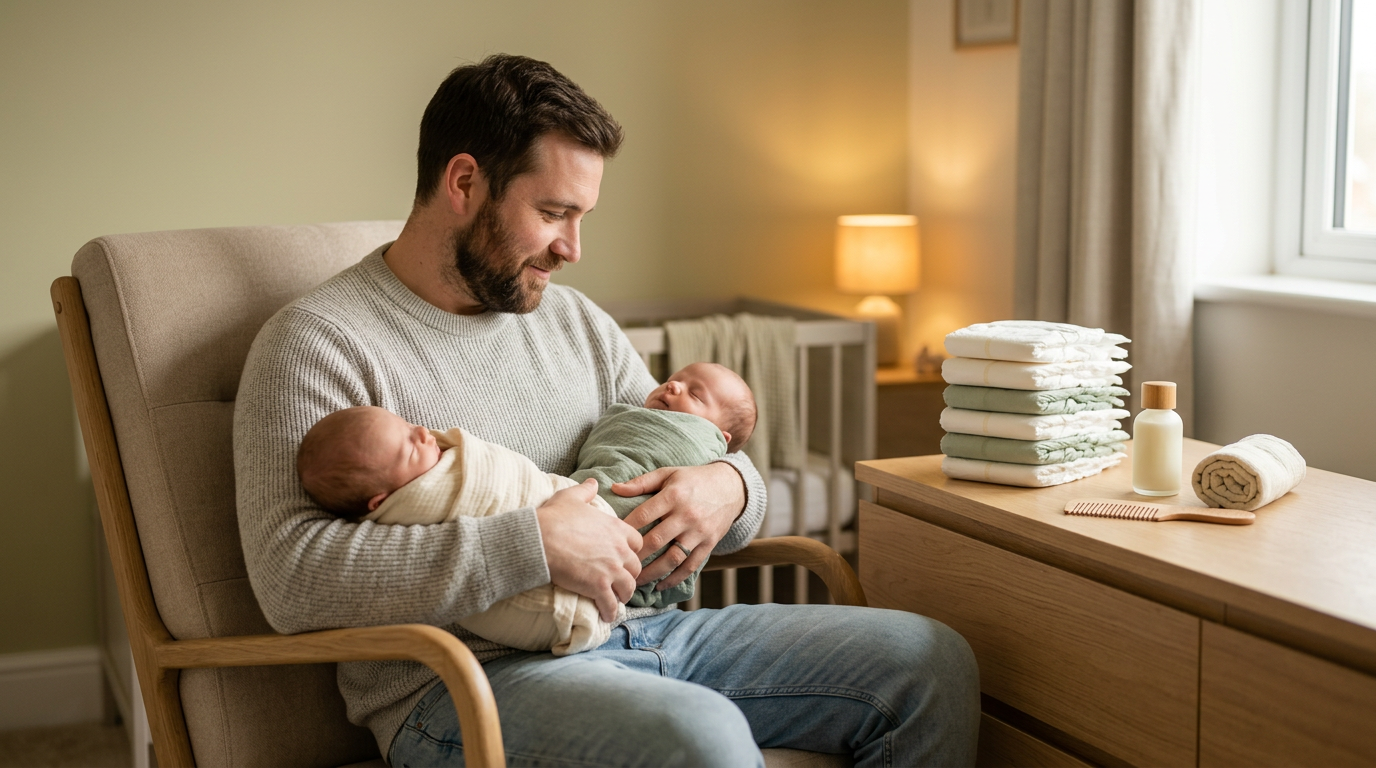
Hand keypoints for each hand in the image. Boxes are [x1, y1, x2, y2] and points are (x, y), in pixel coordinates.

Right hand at [537, 478, 642, 621]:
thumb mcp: (571, 497)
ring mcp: (610, 569)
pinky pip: (611, 605)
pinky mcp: (598, 587)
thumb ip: (585, 490)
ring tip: (614, 600)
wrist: (539, 539)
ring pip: (628, 588)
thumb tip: (593, 482)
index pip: (637, 543)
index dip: (631, 552)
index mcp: (616, 528)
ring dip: (622, 595)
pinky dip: (610, 612)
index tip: (622, 558)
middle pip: (636, 568)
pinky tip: (606, 616)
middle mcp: (619, 549)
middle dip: (629, 575)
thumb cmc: (553, 517)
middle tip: (619, 582)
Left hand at [613, 462, 744, 591]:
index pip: (644, 515)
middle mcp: (687, 515)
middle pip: (656, 540)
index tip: (612, 540)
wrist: (731, 487)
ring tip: (635, 581)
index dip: (626, 529)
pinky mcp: (709, 544)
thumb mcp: (668, 474)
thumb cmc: (693, 479)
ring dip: (652, 573)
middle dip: (635, 556)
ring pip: (673, 558)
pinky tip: (660, 586)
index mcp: (673, 496)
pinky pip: (690, 566)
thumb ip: (642, 482)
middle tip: (619, 566)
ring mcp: (699, 532)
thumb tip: (614, 488)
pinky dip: (675, 579)